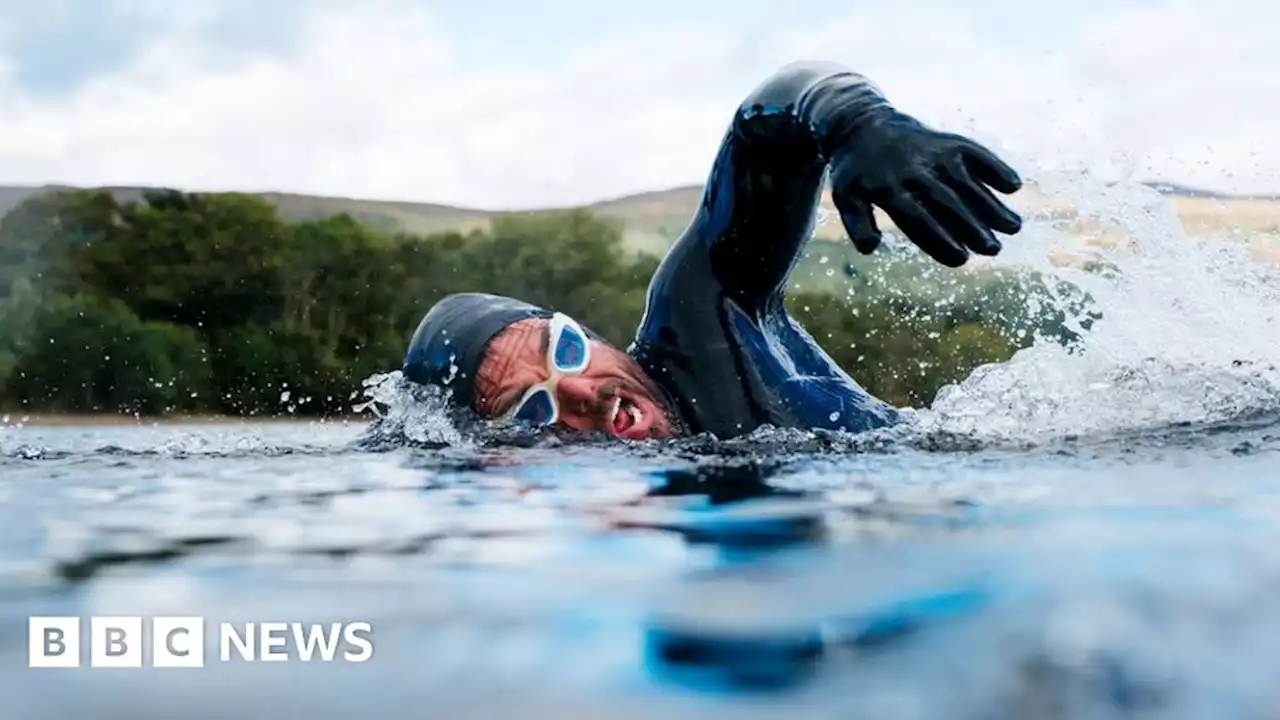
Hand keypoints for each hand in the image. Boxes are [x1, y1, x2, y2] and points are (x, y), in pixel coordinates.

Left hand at [828, 111, 1022, 266]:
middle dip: (971, 226)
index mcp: (886, 187)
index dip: (940, 240)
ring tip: (1013, 227)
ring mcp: (934, 153)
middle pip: (947, 202)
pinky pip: (975, 154)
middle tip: (993, 249)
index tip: (962, 259)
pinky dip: (994, 167)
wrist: (860, 123)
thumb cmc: (855, 171)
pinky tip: (1013, 187)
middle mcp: (914, 170)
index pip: (917, 219)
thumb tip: (870, 249)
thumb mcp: (844, 196)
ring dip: (991, 204)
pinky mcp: (948, 141)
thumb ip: (856, 222)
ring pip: (966, 181)